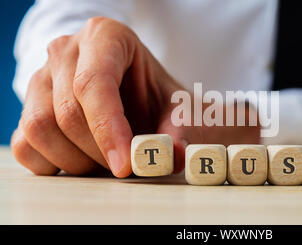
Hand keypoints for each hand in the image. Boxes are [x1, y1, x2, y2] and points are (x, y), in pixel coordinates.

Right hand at [11, 17, 259, 177]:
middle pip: (68, 112)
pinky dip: (53, 164)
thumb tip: (173, 156)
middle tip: (124, 165)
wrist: (136, 94)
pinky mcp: (28, 106)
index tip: (125, 165)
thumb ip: (180, 130)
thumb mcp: (176, 107)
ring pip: (39, 129)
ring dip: (75, 160)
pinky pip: (24, 145)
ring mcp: (40, 78)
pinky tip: (82, 160)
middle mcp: (65, 51)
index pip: (94, 83)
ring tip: (105, 160)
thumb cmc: (155, 96)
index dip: (108, 129)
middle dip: (98, 151)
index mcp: (105, 36)